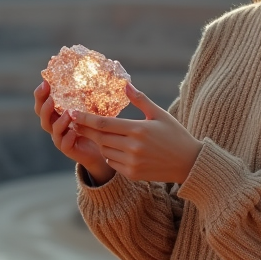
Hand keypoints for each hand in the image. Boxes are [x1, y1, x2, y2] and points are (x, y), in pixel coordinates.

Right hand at [33, 81, 115, 183]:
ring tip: (68, 114)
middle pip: (43, 116)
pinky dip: (67, 138)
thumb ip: (86, 97)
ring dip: (59, 121)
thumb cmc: (92, 126)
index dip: (41, 94)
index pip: (43, 102)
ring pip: (53, 129)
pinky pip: (64, 144)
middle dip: (45, 106)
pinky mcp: (68, 149)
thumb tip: (96, 77)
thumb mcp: (88, 109)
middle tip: (51, 98)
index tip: (45, 82)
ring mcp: (60, 138)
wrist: (99, 149)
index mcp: (56, 113)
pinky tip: (73, 132)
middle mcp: (55, 125)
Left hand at [69, 83, 201, 183]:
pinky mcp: (133, 174)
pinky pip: (112, 163)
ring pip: (104, 151)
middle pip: (100, 138)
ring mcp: (132, 163)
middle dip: (85, 130)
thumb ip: (140, 100)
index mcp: (139, 129)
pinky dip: (108, 155)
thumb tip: (124, 85)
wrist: (189, 164)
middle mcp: (133, 147)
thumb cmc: (175, 135)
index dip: (85, 119)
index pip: (104, 124)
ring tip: (95, 133)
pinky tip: (111, 148)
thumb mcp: (160, 114)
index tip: (71, 113)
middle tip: (73, 122)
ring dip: (98, 142)